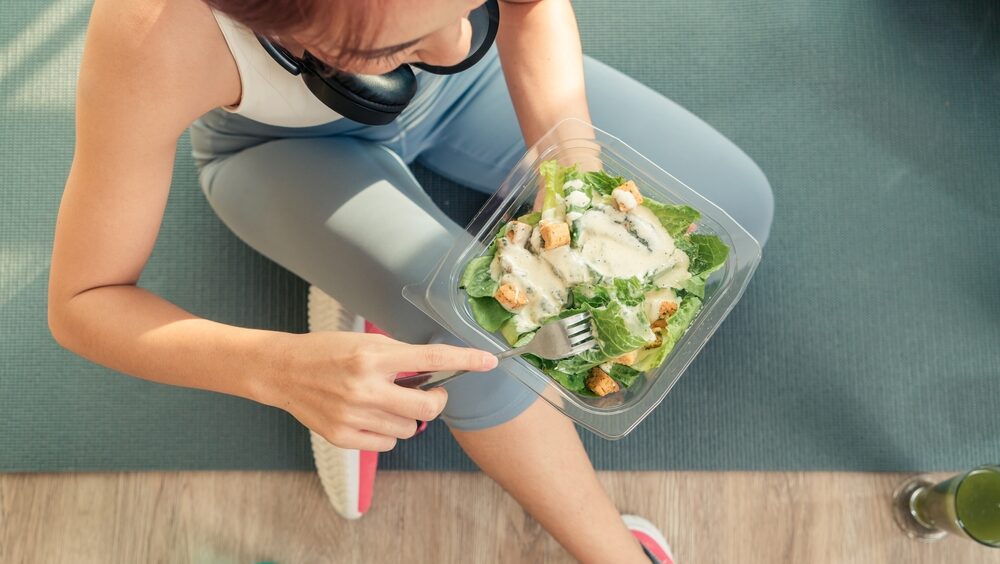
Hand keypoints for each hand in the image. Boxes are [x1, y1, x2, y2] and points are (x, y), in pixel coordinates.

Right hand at [260, 331, 497, 450]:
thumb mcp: (365, 343)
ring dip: (406, 417)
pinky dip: (387, 433)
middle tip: (429, 394)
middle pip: (426, 407)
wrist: (283, 371)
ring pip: (408, 428)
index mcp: (372, 357)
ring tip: (384, 402)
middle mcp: (364, 387)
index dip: (465, 359)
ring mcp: (353, 415)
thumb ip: (399, 357)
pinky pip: (387, 443)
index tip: (489, 362)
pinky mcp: (342, 436)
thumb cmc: (327, 352)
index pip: (431, 358)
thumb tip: (436, 372)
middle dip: (435, 402)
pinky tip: (371, 417)